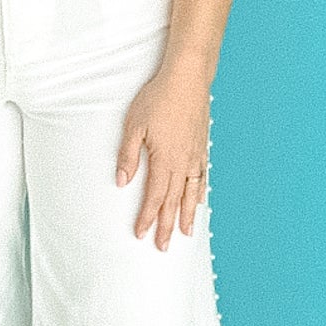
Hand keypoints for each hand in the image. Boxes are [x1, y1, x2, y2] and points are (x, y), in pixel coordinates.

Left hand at [115, 65, 210, 249]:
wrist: (188, 78)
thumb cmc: (158, 98)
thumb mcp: (134, 125)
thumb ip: (128, 155)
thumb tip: (123, 182)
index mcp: (165, 160)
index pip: (154, 197)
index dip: (147, 217)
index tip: (141, 234)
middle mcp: (183, 162)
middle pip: (174, 201)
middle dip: (167, 225)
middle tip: (163, 247)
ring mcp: (195, 155)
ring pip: (191, 193)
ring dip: (187, 215)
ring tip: (186, 233)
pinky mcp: (202, 146)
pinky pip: (202, 176)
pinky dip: (200, 192)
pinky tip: (199, 201)